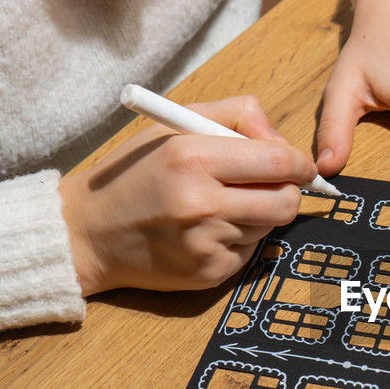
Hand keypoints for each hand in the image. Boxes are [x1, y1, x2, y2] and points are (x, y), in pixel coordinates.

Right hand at [59, 96, 315, 294]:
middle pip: (286, 202)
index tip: (302, 165)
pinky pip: (249, 252)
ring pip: (269, 226)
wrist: (88, 233)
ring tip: (221, 205)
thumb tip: (281, 139)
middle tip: (270, 186)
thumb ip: (234, 116)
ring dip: (259, 214)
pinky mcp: (209, 273)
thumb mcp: (173, 125)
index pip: (278, 162)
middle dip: (288, 191)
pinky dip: (239, 239)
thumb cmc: (133, 173)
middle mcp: (202, 204)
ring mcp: (207, 243)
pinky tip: (206, 231)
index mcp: (192, 158)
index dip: (300, 164)